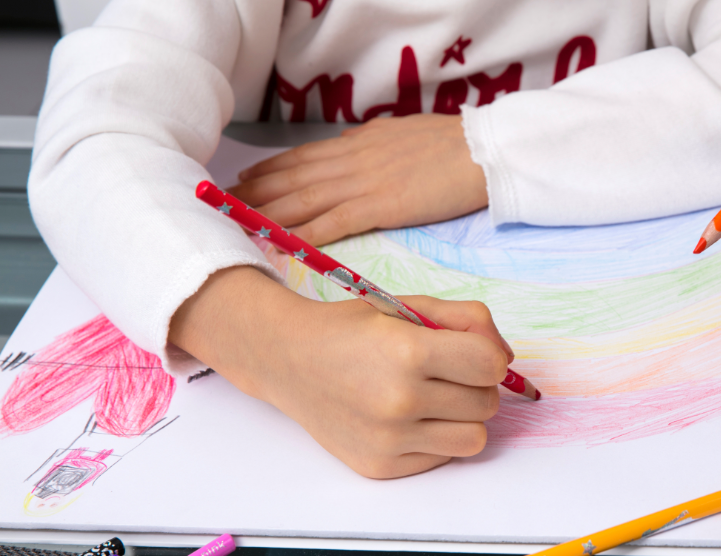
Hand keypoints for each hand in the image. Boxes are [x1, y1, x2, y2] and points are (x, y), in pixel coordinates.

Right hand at [169, 266, 512, 478]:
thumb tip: (507, 359)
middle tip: (441, 372)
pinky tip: (407, 419)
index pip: (490, 365)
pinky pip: (442, 458)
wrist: (289, 360)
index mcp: (408, 352)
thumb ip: (468, 321)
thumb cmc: (354, 330)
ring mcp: (388, 439)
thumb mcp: (409, 307)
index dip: (488, 356)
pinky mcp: (381, 466)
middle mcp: (399, 400)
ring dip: (462, 418)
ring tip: (432, 399)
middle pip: (487, 403)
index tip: (468, 351)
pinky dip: (435, 440)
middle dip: (474, 385)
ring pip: (474, 438)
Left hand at [228, 115, 486, 245]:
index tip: (244, 180)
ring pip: (304, 199)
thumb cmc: (449, 143)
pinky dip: (305, 233)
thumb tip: (348, 142)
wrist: (481, 152)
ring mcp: (364, 183)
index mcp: (358, 144)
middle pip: (293, 178)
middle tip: (225, 207)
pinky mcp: (381, 206)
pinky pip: (334, 222)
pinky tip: (283, 244)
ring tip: (240, 227)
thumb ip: (370, 141)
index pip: (302, 158)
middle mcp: (352, 161)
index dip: (269, 169)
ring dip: (269, 214)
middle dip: (257, 193)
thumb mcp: (400, 132)